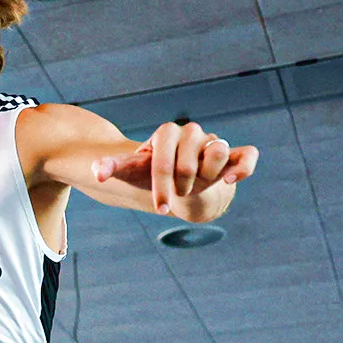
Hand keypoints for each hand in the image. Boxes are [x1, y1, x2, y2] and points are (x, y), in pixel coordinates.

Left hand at [92, 121, 258, 215]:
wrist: (180, 179)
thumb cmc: (153, 174)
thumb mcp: (132, 172)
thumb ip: (114, 168)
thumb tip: (96, 172)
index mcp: (166, 134)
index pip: (162, 157)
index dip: (161, 185)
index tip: (159, 209)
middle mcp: (192, 134)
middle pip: (188, 163)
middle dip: (179, 187)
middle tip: (173, 198)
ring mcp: (214, 143)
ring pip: (218, 151)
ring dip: (207, 175)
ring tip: (197, 184)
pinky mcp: (235, 156)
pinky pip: (247, 156)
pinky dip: (242, 167)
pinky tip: (231, 181)